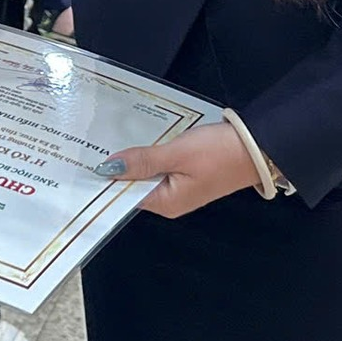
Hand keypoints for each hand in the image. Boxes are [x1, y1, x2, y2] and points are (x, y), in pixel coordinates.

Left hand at [97, 122, 260, 218]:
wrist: (258, 147)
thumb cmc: (219, 153)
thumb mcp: (177, 154)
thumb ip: (143, 161)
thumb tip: (109, 169)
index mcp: (166, 203)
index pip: (123, 195)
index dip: (105, 180)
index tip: (83, 163)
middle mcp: (170, 200)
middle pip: (132, 184)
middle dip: (116, 166)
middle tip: (89, 144)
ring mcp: (178, 186)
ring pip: (144, 172)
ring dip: (131, 157)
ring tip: (106, 138)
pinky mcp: (185, 172)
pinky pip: (157, 164)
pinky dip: (147, 152)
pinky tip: (136, 137)